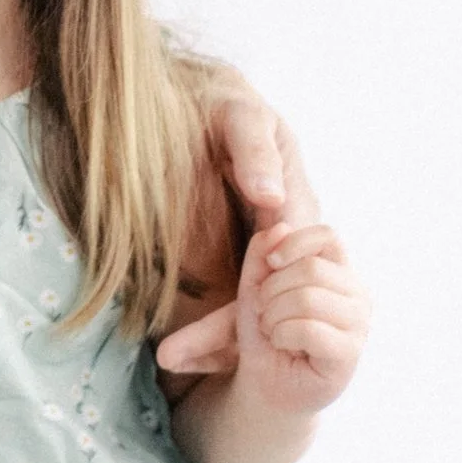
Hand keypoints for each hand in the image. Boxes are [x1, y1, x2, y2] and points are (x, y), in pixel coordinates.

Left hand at [155, 80, 319, 375]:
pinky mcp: (233, 252)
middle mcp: (280, 237)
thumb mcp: (242, 117)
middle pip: (265, 296)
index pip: (279, 262)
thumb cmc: (224, 106)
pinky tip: (184, 350)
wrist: (199, 103)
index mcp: (289, 205)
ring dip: (215, 340)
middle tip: (174, 357)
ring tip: (172, 360)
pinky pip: (227, 295)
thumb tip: (271, 198)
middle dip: (225, 333)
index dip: (259, 294)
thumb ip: (255, 151)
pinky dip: (210, 327)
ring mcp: (257, 248)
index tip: (235, 326)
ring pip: (248, 305)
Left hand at [230, 220, 369, 417]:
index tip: (272, 262)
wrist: (265, 382)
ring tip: (273, 330)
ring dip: (274, 315)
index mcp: (340, 272)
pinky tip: (284, 345)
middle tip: (265, 313)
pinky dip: (282, 335)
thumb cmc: (265, 331)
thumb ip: (262, 253)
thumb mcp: (255, 285)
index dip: (294, 244)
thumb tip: (280, 227)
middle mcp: (358, 294)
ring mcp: (359, 325)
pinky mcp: (350, 354)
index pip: (328, 236)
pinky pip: (309, 329)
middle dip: (272, 291)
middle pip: (312, 269)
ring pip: (309, 298)